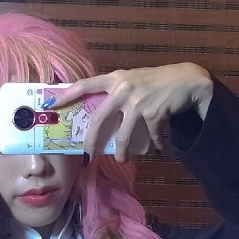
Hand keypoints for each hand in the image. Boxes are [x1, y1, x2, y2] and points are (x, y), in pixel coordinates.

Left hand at [55, 63, 213, 162]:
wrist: (186, 80)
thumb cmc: (156, 81)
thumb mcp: (132, 80)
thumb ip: (116, 92)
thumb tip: (99, 115)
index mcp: (115, 79)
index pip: (86, 85)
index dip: (68, 94)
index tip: (52, 105)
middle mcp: (123, 89)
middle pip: (99, 120)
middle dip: (91, 142)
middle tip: (88, 156)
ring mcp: (138, 102)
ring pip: (123, 135)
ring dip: (123, 151)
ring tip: (124, 159)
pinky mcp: (153, 114)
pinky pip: (149, 137)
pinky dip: (154, 144)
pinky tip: (158, 147)